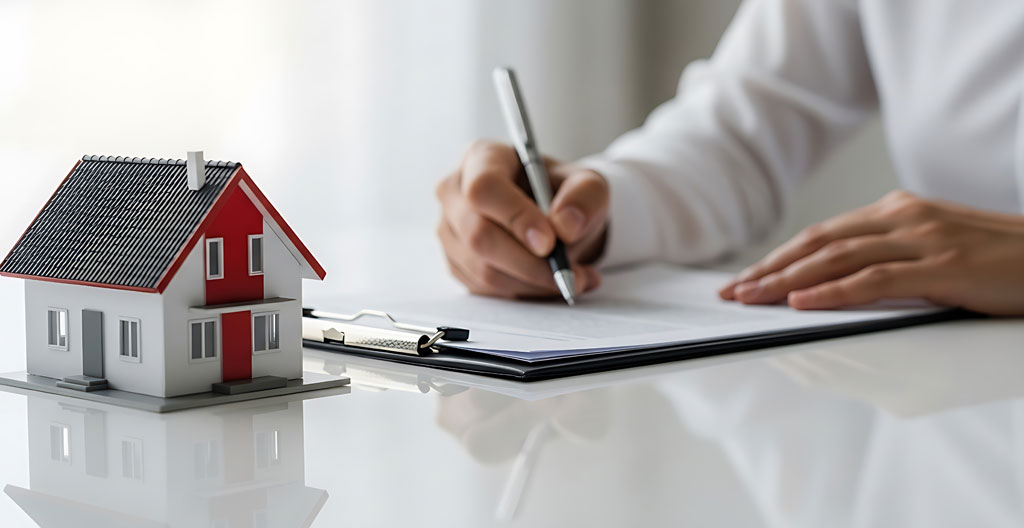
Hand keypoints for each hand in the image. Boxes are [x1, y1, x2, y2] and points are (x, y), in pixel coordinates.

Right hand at [436, 141, 608, 298]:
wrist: (555, 220)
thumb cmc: (564, 194)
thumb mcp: (589, 185)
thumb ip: (584, 197)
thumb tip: (565, 226)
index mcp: (482, 158)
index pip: (484, 188)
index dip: (515, 217)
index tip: (550, 243)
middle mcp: (455, 192)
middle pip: (478, 235)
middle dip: (529, 263)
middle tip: (569, 273)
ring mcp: (450, 230)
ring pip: (483, 269)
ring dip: (533, 282)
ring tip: (574, 278)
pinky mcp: (456, 263)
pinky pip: (486, 289)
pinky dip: (525, 293)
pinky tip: (553, 283)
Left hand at [718, 190, 1023, 314]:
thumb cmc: (997, 260)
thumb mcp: (933, 252)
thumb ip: (888, 262)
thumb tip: (834, 290)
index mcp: (897, 212)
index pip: (822, 236)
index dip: (778, 258)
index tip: (745, 279)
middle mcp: (903, 218)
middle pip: (818, 244)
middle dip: (769, 270)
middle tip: (732, 293)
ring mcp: (922, 239)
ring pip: (836, 259)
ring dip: (787, 282)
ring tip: (751, 299)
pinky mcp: (942, 266)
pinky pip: (874, 280)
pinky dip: (832, 292)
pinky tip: (800, 304)